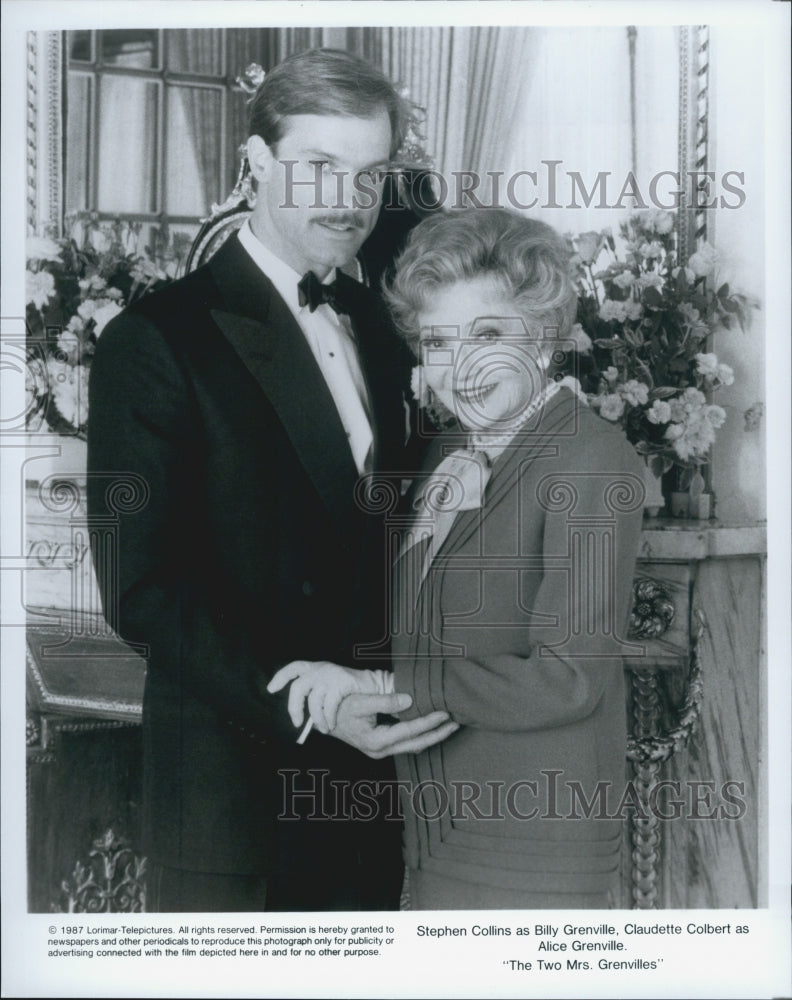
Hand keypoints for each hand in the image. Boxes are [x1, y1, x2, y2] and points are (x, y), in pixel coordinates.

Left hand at [267, 660, 381, 732]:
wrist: (374, 686)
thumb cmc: (349, 691)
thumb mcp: (328, 688)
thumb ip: (314, 694)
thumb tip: (300, 717)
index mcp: (315, 668)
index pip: (293, 668)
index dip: (280, 677)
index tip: (271, 689)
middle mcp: (321, 668)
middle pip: (298, 687)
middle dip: (294, 708)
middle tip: (297, 723)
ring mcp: (331, 674)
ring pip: (314, 700)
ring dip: (317, 719)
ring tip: (323, 729)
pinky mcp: (342, 681)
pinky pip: (329, 704)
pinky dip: (329, 717)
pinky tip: (332, 724)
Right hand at [331, 692, 459, 758]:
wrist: (318, 719)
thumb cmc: (336, 708)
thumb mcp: (359, 702)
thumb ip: (384, 701)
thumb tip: (409, 699)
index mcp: (376, 741)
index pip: (410, 731)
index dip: (430, 721)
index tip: (446, 711)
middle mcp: (380, 750)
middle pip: (417, 743)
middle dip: (439, 733)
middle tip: (458, 721)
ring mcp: (380, 750)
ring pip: (413, 744)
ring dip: (432, 734)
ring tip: (450, 723)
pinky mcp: (380, 745)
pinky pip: (406, 741)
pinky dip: (420, 733)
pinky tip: (430, 724)